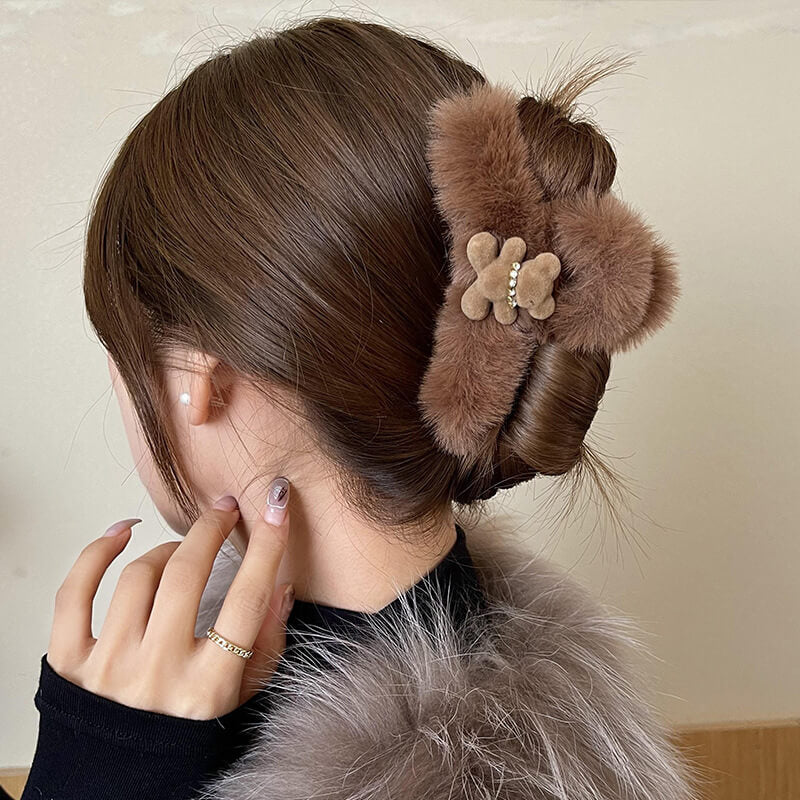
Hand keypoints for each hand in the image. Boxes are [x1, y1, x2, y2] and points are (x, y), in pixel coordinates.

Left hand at [45, 489, 293, 718]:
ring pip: (137, 576)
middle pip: (187, 574)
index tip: (276, 508)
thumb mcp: (244, 700)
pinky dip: (96, 552)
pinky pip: (75, 592)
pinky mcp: (69, 664)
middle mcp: (158, 674)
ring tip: (180, 549)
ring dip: (166, 548)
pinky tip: (121, 533)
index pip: (247, 598)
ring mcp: (109, 667)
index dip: (268, 545)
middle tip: (224, 510)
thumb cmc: (188, 737)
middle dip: (212, 529)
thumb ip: (266, 643)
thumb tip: (278, 584)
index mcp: (208, 686)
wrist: (122, 786)